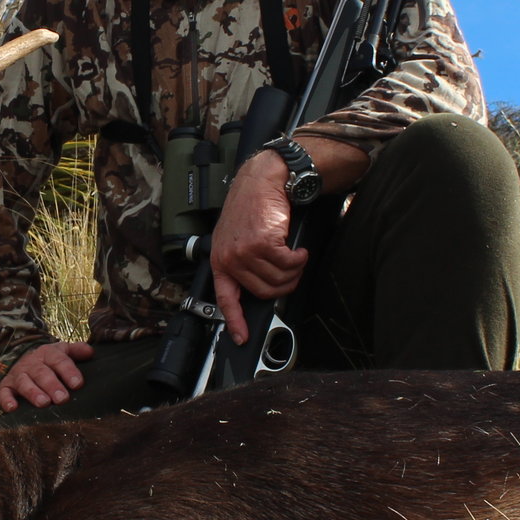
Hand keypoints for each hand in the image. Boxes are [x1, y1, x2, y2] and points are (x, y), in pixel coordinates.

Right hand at [0, 339, 95, 411]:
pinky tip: (12, 408)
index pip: (59, 360)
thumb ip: (77, 351)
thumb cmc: (48, 360)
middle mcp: (32, 363)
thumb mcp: (62, 351)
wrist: (18, 356)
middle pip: (42, 373)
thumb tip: (91, 352)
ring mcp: (18, 374)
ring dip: (33, 392)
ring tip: (43, 403)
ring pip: (24, 382)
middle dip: (52, 385)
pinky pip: (3, 392)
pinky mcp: (6, 385)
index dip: (68, 371)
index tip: (78, 384)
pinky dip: (6, 400)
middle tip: (62, 398)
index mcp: (48, 354)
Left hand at [210, 152, 309, 343]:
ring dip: (294, 270)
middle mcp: (231, 259)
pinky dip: (298, 259)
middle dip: (284, 285)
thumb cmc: (251, 207)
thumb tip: (259, 286)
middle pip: (265, 292)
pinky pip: (289, 264)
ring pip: (279, 280)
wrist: (262, 181)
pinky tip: (297, 249)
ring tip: (295, 257)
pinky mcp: (264, 243)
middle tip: (291, 272)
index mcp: (221, 260)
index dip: (234, 322)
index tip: (241, 338)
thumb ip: (241, 263)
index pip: (225, 299)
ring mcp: (246, 252)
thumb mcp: (235, 238)